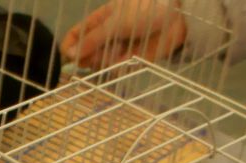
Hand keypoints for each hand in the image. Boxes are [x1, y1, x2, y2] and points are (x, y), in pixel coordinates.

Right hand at [60, 0, 187, 69]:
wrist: (177, 16)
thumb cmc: (143, 9)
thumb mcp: (114, 22)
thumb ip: (92, 39)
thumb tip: (68, 54)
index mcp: (98, 21)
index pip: (75, 36)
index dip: (69, 48)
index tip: (69, 58)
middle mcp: (104, 36)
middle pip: (84, 53)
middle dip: (84, 60)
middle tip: (92, 60)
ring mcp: (116, 49)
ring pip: (98, 63)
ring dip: (100, 65)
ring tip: (111, 57)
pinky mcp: (129, 61)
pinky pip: (115, 70)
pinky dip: (113, 70)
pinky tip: (119, 64)